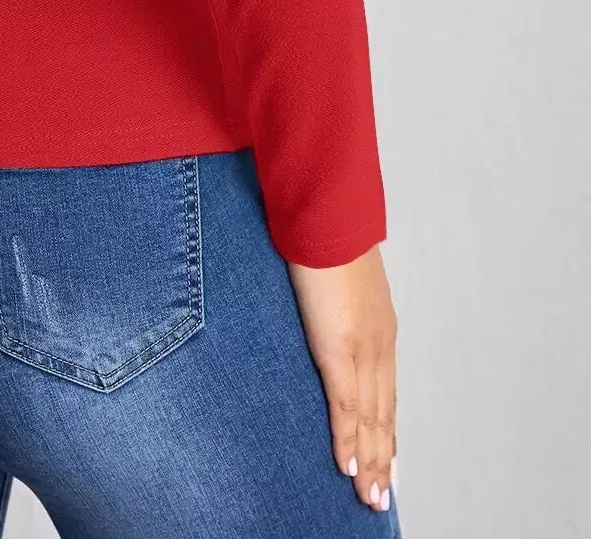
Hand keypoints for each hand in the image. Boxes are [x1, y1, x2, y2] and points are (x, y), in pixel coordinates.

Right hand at [287, 245, 397, 513]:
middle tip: (378, 494)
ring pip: (370, 419)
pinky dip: (348, 440)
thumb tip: (324, 305)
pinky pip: (346, 406)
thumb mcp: (337, 273)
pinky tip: (347, 466)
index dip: (384, 428)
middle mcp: (379, 343)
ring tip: (368, 495)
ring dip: (368, 461)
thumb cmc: (324, 233)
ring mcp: (363, 349)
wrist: (325, 213)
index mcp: (379, 326)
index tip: (385, 458)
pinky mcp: (340, 350)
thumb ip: (334, 297)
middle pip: (383, 413)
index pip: (385, 390)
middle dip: (380, 456)